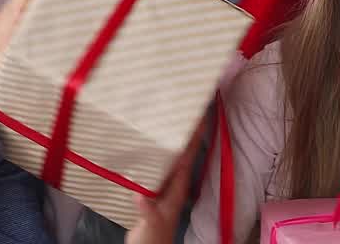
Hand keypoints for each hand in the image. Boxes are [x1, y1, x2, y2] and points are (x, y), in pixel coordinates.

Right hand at [126, 126, 200, 243]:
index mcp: (177, 189)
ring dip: (173, 140)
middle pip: (183, 154)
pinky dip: (157, 152)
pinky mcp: (153, 189)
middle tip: (186, 109)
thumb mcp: (150, 225)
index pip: (188, 159)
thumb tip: (140, 197)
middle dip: (187, 133)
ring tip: (171, 118)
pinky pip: (158, 165)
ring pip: (171, 158)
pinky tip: (150, 142)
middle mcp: (174, 184)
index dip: (194, 139)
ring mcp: (164, 186)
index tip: (200, 119)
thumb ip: (147, 211)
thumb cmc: (152, 239)